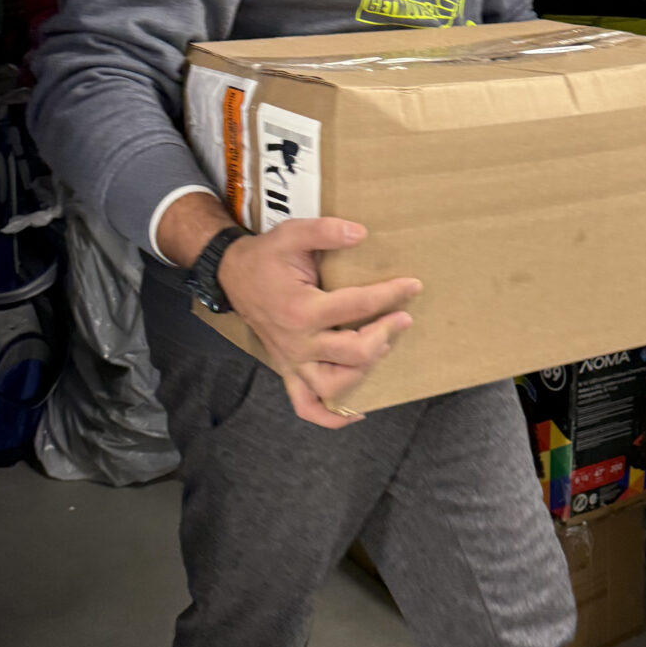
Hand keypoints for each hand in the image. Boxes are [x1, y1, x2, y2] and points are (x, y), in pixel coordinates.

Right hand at [217, 218, 421, 428]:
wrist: (233, 276)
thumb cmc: (266, 257)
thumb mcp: (291, 233)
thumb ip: (325, 231)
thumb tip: (361, 233)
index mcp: (301, 309)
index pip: (357, 306)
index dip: (390, 295)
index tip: (412, 286)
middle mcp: (298, 343)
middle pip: (354, 354)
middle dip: (385, 334)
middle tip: (402, 317)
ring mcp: (292, 362)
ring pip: (334, 387)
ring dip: (365, 372)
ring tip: (382, 347)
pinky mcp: (288, 371)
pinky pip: (307, 406)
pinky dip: (332, 416)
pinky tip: (358, 409)